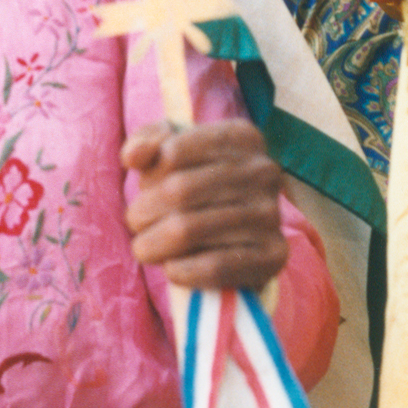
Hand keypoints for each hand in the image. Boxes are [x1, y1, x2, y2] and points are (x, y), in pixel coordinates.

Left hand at [122, 120, 287, 291]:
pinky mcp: (274, 255)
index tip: (146, 187)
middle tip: (136, 223)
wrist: (237, 237)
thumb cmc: (194, 184)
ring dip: (153, 244)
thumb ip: (145, 144)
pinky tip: (172, 268)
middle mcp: (264, 171)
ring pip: (189, 230)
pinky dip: (181, 270)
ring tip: (146, 247)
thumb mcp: (169, 153)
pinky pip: (215, 266)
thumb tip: (133, 156)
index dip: (149, 175)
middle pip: (179, 190)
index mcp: (241, 137)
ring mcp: (271, 213)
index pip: (174, 152)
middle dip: (143, 212)